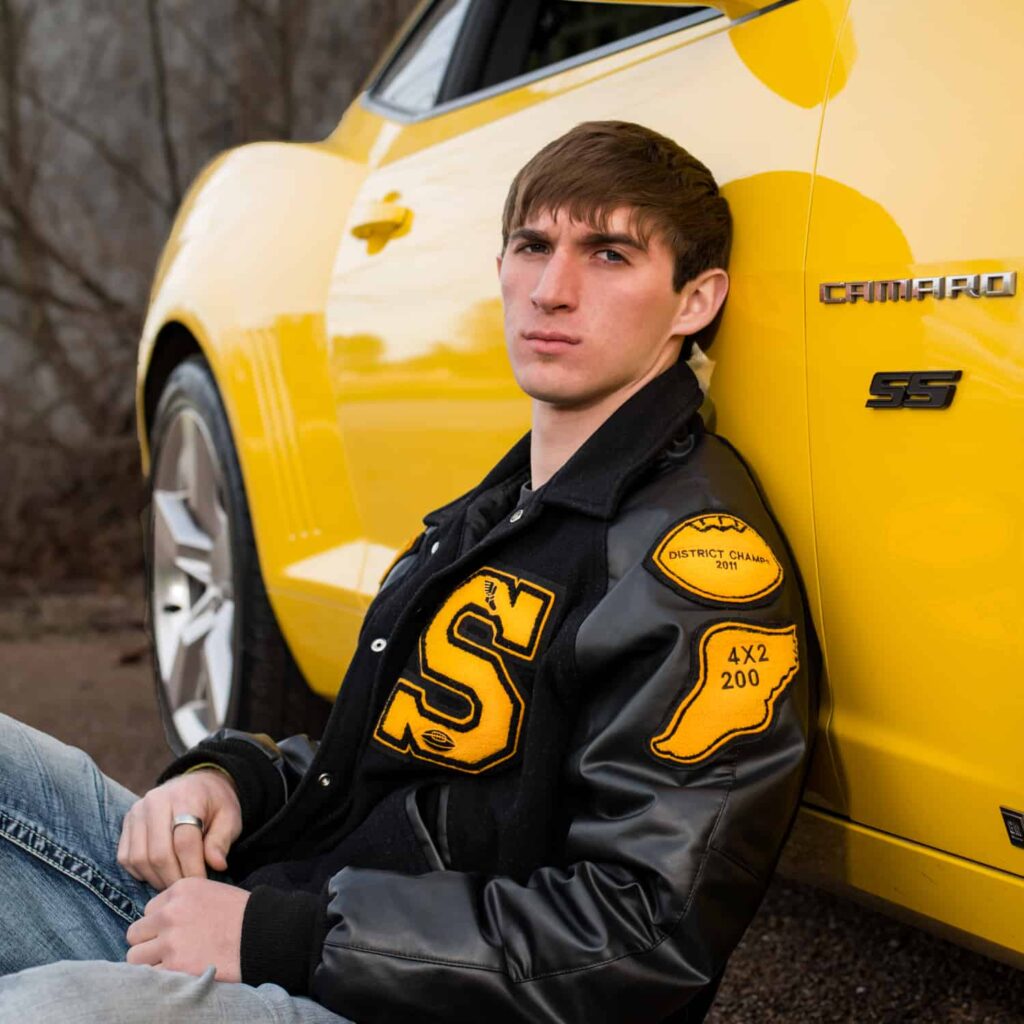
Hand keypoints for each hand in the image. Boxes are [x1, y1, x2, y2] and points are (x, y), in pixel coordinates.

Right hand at [117, 770, 241, 889]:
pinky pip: (126, 857)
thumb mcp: (230, 817)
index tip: (202, 884)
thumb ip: (222, 841)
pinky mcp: (126, 822)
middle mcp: (156, 801)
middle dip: (174, 878)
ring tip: (175, 882)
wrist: (198, 785)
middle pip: (159, 853)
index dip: (193, 868)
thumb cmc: (215, 805)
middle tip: (187, 889)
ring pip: (139, 858)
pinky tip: (159, 874)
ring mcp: (137, 811)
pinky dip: (141, 872)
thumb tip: (217, 866)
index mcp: (186, 796)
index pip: (184, 841)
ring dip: (157, 879)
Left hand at [125, 877, 248, 980]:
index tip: (177, 931)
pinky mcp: (175, 966)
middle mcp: (170, 912)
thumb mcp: (211, 892)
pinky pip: (147, 976)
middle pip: (136, 932)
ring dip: (150, 962)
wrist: (264, 934)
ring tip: (170, 964)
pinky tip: (175, 975)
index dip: (161, 923)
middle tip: (168, 950)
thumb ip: (183, 902)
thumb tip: (159, 920)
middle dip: (149, 942)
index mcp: (180, 889)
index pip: (149, 909)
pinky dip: (158, 979)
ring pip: (134, 956)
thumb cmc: (242, 915)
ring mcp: (170, 940)